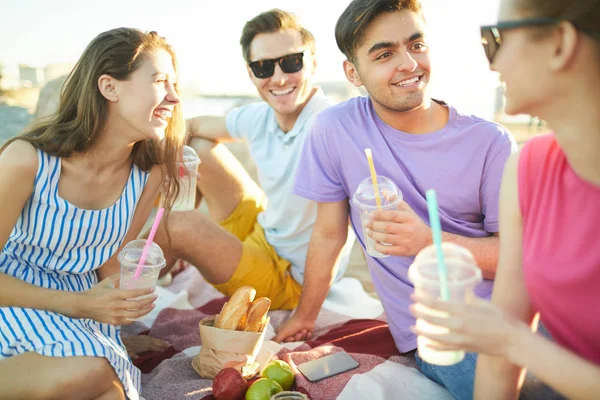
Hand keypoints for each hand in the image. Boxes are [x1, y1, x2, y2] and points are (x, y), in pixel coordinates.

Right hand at [71, 275, 157, 324]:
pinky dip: (136, 318)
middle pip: (137, 305)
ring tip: (152, 306)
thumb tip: (127, 272)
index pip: (134, 293)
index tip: (153, 290)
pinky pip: (128, 321)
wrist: (82, 306)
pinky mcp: (113, 322)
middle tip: (155, 297)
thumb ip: (117, 277)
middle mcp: (116, 305)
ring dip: (146, 310)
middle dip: (149, 301)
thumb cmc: (95, 292)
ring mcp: (115, 315)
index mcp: (115, 294)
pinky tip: (141, 313)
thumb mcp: (106, 282)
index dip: (145, 292)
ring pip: (135, 315)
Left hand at [122, 335, 169, 359]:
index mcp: (140, 346)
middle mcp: (143, 341)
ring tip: (168, 344)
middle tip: (172, 347)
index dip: (160, 350)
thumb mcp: (124, 353)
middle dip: (163, 344)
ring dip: (161, 341)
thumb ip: (130, 355)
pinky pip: (150, 337)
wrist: (115, 341)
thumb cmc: (121, 349)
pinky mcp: (139, 337)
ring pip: (154, 339)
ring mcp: (141, 338)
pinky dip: (156, 339)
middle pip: (155, 342)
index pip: (153, 348)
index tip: (167, 352)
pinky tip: (158, 341)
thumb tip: (137, 358)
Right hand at [274, 314, 314, 342]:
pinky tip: (307, 331)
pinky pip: (305, 340)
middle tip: (298, 333)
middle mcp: (289, 335)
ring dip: (302, 336)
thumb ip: (276, 340)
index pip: (284, 343)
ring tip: (303, 330)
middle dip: (296, 338)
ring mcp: (297, 336)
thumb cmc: (292, 324)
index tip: (291, 338)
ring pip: (299, 342)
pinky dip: (306, 336)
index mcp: (282, 334)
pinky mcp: (304, 336)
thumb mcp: (282, 332)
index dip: (289, 342)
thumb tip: (269, 345)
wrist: (305, 318)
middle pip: (292, 343)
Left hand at [366, 201, 430, 256]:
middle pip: (387, 227)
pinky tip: (375, 243)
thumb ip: (399, 203)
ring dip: (373, 235)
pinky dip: (379, 247)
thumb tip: (387, 194)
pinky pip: (387, 250)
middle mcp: (407, 230)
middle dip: (373, 225)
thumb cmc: (416, 225)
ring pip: (385, 238)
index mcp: (409, 218)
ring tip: (368, 232)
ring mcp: (405, 241)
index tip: (371, 215)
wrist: (428, 242)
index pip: (392, 215)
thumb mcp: (410, 213)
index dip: (379, 214)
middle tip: (366, 223)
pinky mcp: (402, 251)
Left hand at [409, 294, 526, 357]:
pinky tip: (426, 344)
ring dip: (422, 331)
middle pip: (433, 319)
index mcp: (464, 311)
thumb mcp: (485, 304)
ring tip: (412, 327)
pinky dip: (434, 346)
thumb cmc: (502, 320)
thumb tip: (464, 292)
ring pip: (436, 335)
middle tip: (410, 308)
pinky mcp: (464, 348)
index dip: (423, 299)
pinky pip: (445, 348)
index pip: (438, 304)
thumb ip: (472, 299)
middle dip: (420, 313)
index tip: (413, 295)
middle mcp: (459, 325)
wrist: (513, 341)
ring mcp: (461, 338)